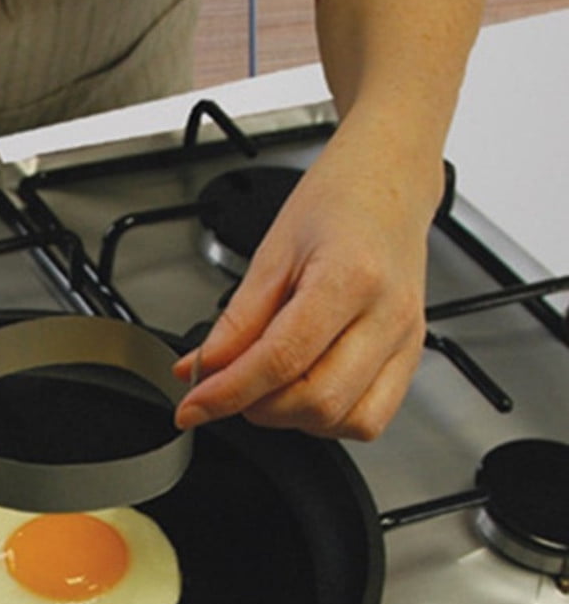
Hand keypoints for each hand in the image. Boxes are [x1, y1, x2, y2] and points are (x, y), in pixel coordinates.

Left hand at [173, 129, 438, 439]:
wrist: (388, 183)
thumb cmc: (337, 203)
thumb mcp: (271, 253)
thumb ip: (236, 321)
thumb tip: (200, 369)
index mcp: (350, 278)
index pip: (280, 360)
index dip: (228, 392)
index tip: (193, 407)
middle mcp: (388, 316)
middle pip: (316, 400)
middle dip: (257, 406)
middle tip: (228, 387)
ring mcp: (406, 340)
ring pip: (345, 420)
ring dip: (292, 417)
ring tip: (267, 386)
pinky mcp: (411, 356)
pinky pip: (371, 418)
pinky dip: (328, 419)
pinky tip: (304, 392)